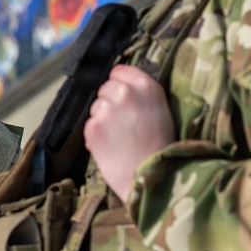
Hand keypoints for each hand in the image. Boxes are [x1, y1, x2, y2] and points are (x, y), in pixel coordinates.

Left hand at [84, 65, 174, 200]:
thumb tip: (119, 84)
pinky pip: (89, 125)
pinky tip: (111, 147)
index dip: (119, 84)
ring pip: (96, 107)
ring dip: (102, 120)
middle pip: (104, 88)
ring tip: (120, 138)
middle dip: (110, 102)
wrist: (154, 179)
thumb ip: (141, 94)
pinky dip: (96, 136)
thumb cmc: (161, 147)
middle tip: (124, 123)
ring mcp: (106, 109)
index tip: (124, 97)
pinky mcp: (92, 127)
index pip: (118, 71)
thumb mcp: (161, 110)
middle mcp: (124, 93)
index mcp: (146, 86)